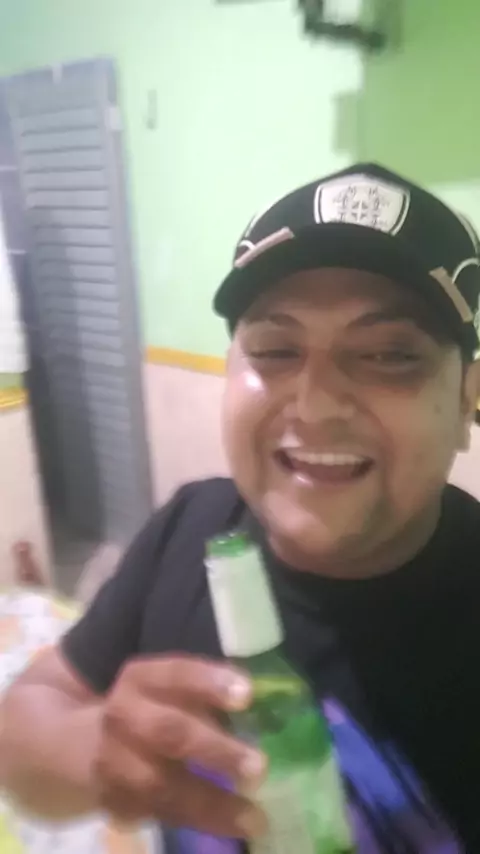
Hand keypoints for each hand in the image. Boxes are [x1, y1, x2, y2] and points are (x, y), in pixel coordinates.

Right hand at [95, 655, 266, 836]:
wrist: (84, 745)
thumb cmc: (151, 709)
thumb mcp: (170, 690)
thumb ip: (210, 695)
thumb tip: (270, 704)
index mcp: (141, 678)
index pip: (176, 674)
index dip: (210, 682)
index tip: (248, 694)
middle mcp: (122, 715)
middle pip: (167, 732)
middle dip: (215, 750)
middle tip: (260, 768)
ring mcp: (112, 761)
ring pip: (160, 785)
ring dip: (210, 803)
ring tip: (253, 818)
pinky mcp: (113, 800)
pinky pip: (157, 814)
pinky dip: (194, 822)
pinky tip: (226, 826)